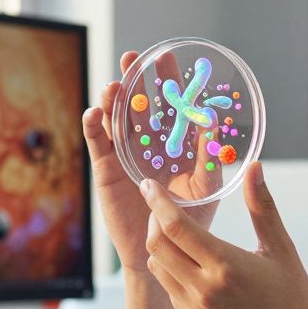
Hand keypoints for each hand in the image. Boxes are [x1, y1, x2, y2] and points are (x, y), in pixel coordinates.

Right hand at [82, 52, 220, 272]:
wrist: (163, 251)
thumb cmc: (190, 221)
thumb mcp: (205, 187)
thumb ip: (209, 158)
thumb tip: (213, 124)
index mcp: (174, 142)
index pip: (170, 105)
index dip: (167, 81)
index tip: (166, 57)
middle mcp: (148, 143)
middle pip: (139, 103)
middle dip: (136, 80)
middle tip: (134, 58)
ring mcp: (125, 153)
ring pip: (116, 118)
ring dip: (113, 99)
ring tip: (114, 85)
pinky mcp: (106, 167)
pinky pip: (98, 142)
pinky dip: (94, 126)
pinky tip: (95, 113)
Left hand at [140, 161, 307, 308]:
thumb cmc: (294, 300)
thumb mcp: (281, 250)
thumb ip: (262, 207)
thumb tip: (254, 167)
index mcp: (225, 266)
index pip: (175, 227)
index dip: (157, 202)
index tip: (148, 185)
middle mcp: (203, 289)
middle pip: (156, 246)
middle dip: (153, 221)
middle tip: (161, 207)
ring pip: (157, 268)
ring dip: (160, 247)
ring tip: (176, 233)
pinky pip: (169, 290)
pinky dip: (172, 271)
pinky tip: (190, 263)